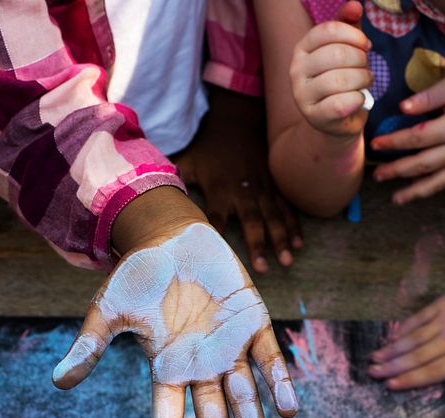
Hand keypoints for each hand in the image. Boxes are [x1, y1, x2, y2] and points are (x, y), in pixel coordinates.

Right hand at [53, 221, 298, 417]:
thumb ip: (91, 346)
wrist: (172, 235)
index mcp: (167, 370)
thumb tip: (58, 382)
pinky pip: (269, 359)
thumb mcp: (110, 310)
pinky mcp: (253, 324)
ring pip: (246, 400)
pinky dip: (278, 382)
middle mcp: (201, 368)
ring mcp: (229, 349)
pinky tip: (287, 410)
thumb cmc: (138, 274)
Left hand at [173, 86, 302, 273]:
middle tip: (263, 268)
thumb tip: (145, 197)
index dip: (217, 235)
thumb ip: (172, 181)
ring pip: (274, 218)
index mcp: (220, 190)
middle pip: (252, 222)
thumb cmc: (208, 148)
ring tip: (287, 260)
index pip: (217, 218)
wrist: (237, 122)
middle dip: (258, 244)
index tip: (217, 256)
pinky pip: (286, 209)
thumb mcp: (187, 162)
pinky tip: (299, 244)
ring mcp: (262, 190)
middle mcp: (243, 192)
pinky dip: (294, 226)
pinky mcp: (274, 188)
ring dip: (281, 239)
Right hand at [289, 1, 371, 137]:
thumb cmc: (342, 79)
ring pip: (340, 79)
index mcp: (302, 48)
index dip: (354, 35)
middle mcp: (296, 70)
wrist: (336, 120)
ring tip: (365, 82)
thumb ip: (349, 25)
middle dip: (361, 60)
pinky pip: (341, 103)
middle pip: (337, 54)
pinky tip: (359, 99)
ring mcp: (302, 95)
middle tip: (366, 68)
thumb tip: (355, 5)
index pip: (329, 30)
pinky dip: (357, 100)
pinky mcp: (314, 116)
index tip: (366, 46)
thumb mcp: (346, 48)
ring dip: (363, 79)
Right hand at [368, 284, 444, 397]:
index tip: (390, 384)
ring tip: (375, 357)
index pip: (431, 371)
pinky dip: (404, 329)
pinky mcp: (441, 307)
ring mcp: (442, 322)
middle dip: (393, 366)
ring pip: (413, 339)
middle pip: (416, 356)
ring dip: (393, 349)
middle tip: (373, 372)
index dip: (410, 379)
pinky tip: (392, 336)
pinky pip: (419, 319)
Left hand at [371, 72, 444, 202]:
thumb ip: (428, 97)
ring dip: (414, 191)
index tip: (375, 144)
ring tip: (395, 198)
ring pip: (436, 181)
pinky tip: (416, 194)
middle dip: (397, 170)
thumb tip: (402, 108)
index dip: (394, 142)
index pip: (416, 138)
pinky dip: (432, 190)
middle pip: (422, 164)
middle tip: (376, 174)